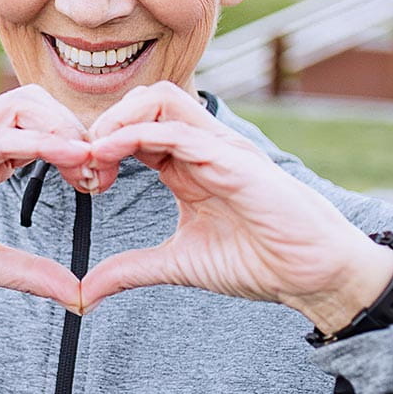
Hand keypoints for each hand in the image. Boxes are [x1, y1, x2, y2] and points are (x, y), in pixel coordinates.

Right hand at [0, 85, 92, 309]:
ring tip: (85, 162)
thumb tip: (77, 295)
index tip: (100, 181)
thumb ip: (30, 274)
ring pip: (19, 106)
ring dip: (60, 128)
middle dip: (75, 128)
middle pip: (36, 102)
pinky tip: (64, 156)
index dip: (77, 146)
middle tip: (99, 170)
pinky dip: (34, 141)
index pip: (41, 126)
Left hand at [81, 83, 392, 328]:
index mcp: (187, 164)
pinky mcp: (234, 159)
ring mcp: (219, 148)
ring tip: (91, 154)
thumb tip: (83, 294)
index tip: (79, 178)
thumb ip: (129, 270)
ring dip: (116, 120)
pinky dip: (137, 135)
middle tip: (80, 163)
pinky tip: (108, 156)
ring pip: (160, 99)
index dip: (99, 144)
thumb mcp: (177, 264)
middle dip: (103, 123)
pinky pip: (180, 130)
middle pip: (143, 99)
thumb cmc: (258, 261)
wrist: (314, 275)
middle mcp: (202, 147)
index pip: (134, 127)